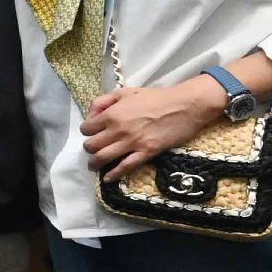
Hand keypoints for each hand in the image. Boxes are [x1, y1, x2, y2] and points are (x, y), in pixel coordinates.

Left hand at [83, 79, 225, 177]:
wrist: (184, 105)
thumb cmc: (156, 97)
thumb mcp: (126, 92)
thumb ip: (104, 101)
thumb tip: (92, 115)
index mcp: (111, 114)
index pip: (86, 129)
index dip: (87, 132)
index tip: (92, 133)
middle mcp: (117, 130)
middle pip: (91, 145)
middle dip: (89, 149)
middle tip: (93, 150)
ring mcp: (132, 142)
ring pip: (103, 158)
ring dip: (95, 163)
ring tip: (94, 166)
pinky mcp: (146, 152)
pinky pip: (125, 167)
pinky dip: (114, 174)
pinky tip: (108, 179)